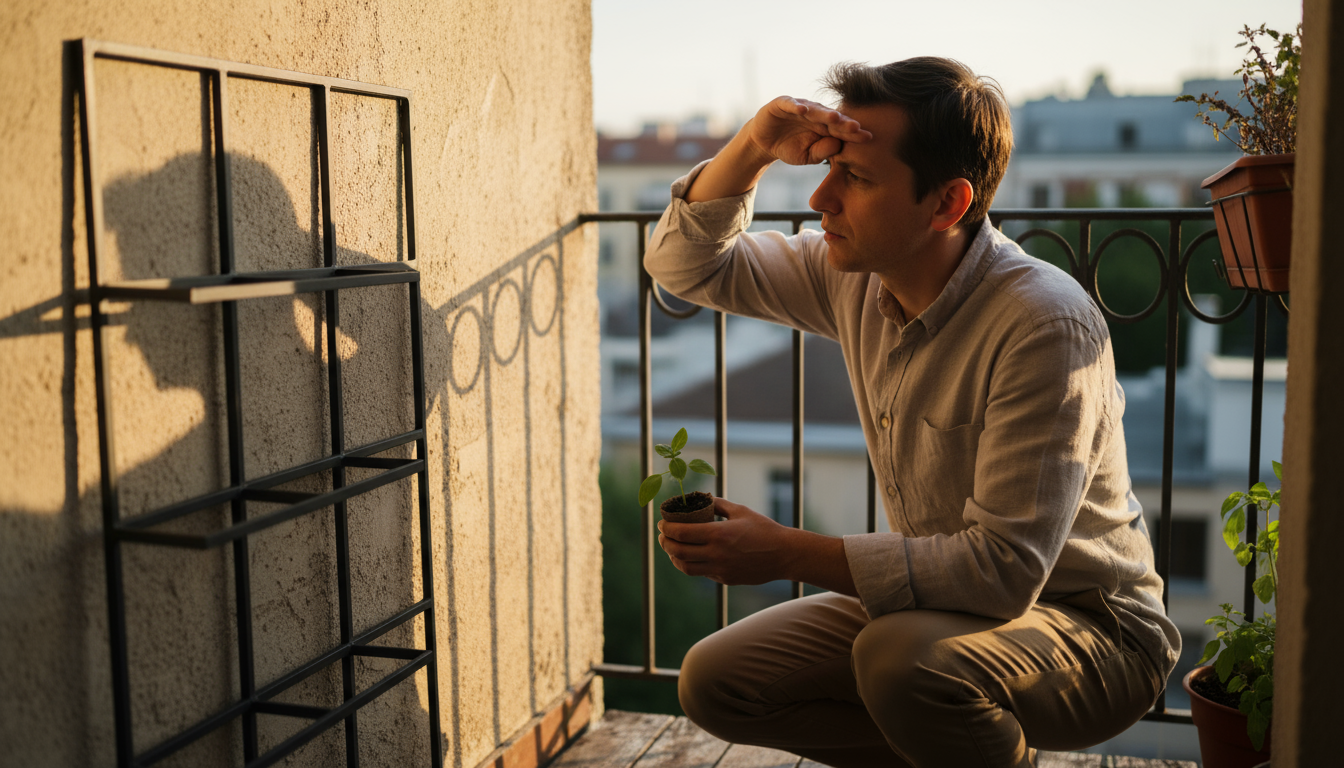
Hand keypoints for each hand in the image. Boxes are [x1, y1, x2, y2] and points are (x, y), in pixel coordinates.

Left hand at [657, 497, 791, 584]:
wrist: (784, 555)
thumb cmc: (764, 529)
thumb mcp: (740, 511)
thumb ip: (717, 504)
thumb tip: (699, 498)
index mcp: (719, 534)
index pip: (681, 533)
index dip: (666, 528)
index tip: (662, 523)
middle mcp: (716, 554)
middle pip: (678, 552)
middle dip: (665, 543)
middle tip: (663, 535)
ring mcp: (720, 569)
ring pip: (686, 568)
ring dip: (674, 558)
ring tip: (672, 548)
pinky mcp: (725, 579)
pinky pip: (702, 573)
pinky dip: (692, 564)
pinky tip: (692, 556)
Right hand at [745, 96, 872, 166]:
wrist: (764, 142)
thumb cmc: (788, 148)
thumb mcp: (806, 156)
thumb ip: (821, 152)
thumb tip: (838, 145)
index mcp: (824, 127)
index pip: (841, 129)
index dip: (853, 133)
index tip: (867, 138)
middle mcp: (815, 114)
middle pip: (831, 118)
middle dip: (843, 122)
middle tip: (856, 127)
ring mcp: (799, 107)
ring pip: (814, 109)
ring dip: (823, 113)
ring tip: (834, 118)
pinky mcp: (782, 104)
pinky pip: (790, 104)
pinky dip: (796, 106)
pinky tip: (803, 110)